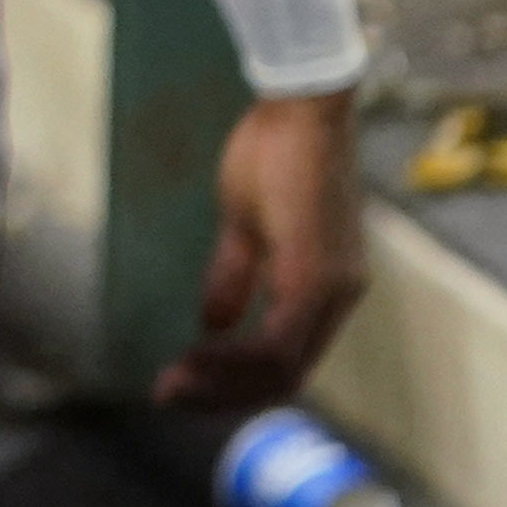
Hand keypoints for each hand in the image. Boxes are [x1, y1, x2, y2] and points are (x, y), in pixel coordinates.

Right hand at [157, 89, 370, 412]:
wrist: (302, 110)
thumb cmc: (273, 153)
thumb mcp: (246, 224)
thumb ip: (234, 276)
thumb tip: (210, 323)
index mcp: (326, 288)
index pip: (286, 361)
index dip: (234, 381)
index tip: (182, 381)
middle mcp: (338, 298)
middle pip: (285, 377)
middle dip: (222, 394)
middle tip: (169, 395)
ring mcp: (331, 289)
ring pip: (282, 368)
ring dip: (223, 382)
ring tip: (173, 382)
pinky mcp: (314, 275)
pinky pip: (277, 340)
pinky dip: (234, 356)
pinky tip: (196, 352)